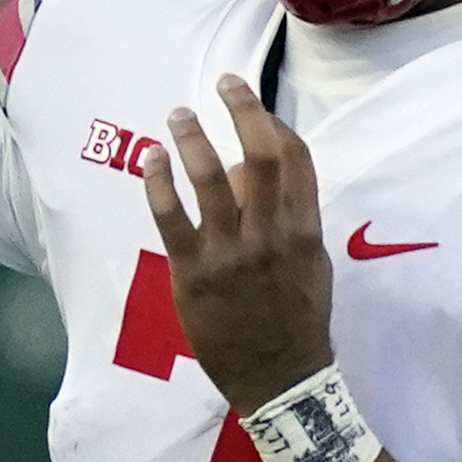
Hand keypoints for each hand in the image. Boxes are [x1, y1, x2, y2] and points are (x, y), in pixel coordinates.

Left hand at [140, 74, 333, 413]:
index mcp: (305, 229)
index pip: (295, 158)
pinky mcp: (194, 272)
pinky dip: (159, 182)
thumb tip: (249, 169)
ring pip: (212, 179)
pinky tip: (152, 159)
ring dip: (193, 139)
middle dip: (242, 111)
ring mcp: (231, 252)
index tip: (251, 102)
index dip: (272, 121)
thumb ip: (288, 215)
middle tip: (224, 84)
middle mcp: (271, 234)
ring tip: (178, 115)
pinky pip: (172, 217)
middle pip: (261, 156)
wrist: (280, 378)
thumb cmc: (297, 319)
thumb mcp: (310, 264)